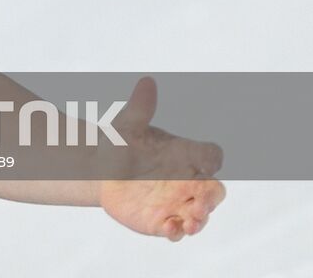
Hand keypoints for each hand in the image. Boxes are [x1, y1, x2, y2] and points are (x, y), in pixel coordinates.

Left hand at [99, 77, 225, 240]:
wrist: (97, 170)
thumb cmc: (120, 144)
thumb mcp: (127, 125)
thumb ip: (140, 108)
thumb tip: (147, 81)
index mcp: (185, 155)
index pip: (211, 156)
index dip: (211, 160)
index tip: (203, 164)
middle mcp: (188, 182)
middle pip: (214, 192)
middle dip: (211, 199)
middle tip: (200, 204)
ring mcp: (177, 203)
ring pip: (199, 215)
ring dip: (198, 220)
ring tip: (188, 223)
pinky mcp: (162, 220)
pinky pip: (176, 229)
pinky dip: (177, 231)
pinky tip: (170, 229)